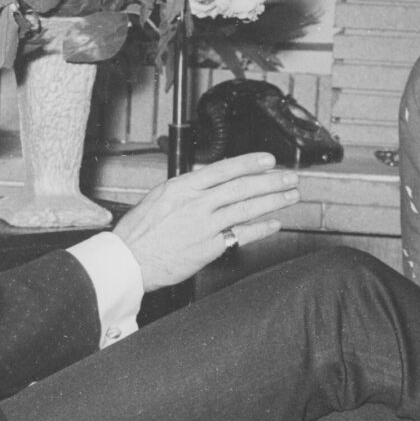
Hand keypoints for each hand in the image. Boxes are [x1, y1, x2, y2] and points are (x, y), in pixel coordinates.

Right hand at [113, 152, 299, 290]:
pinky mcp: (209, 248)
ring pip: (246, 208)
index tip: (268, 160)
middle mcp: (196, 204)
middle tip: (289, 178)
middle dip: (270, 181)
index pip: (223, 169)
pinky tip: (274, 223)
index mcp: (183, 187)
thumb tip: (209, 180)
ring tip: (290, 196)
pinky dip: (260, 229)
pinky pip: (241, 235)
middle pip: (241, 187)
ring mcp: (204, 226)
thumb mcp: (160, 197)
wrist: (130, 260)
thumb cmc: (140, 231)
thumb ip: (187, 188)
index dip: (249, 163)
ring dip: (272, 201)